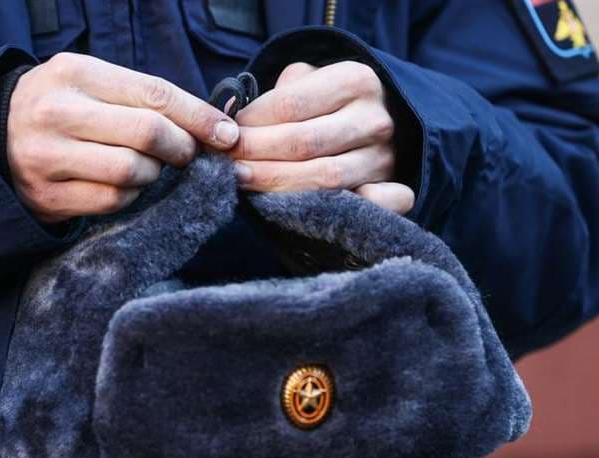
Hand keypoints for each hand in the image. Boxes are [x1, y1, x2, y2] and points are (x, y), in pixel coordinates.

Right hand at [7, 53, 239, 222]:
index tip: (225, 134)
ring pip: (133, 170)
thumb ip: (142, 97)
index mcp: (74, 73)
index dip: (198, 116)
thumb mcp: (91, 84)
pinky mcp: (48, 196)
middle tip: (187, 154)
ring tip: (148, 166)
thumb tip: (210, 123)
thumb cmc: (60, 108)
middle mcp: (57, 112)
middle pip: (148, 133)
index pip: (153, 93)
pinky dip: (132, 194)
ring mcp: (48, 157)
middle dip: (182, 147)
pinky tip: (124, 184)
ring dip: (155, 173)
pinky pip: (113, 199)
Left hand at [231, 61, 413, 214]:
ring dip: (278, 185)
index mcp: (356, 80)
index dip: (251, 124)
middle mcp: (376, 119)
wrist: (376, 122)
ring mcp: (388, 158)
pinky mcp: (398, 189)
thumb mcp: (307, 82)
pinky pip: (379, 205)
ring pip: (326, 179)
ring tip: (243, 182)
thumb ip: (275, 95)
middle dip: (256, 156)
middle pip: (304, 143)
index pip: (291, 105)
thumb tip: (229, 115)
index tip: (225, 137)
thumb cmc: (327, 104)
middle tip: (226, 165)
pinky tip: (311, 210)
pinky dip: (349, 208)